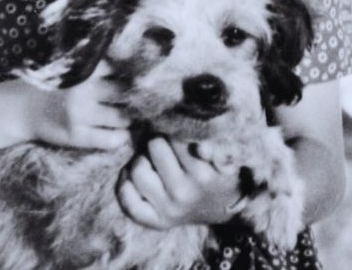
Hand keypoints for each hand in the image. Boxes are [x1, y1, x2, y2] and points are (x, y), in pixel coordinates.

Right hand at [25, 62, 130, 149]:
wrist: (24, 108)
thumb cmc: (54, 85)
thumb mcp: (73, 66)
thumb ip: (97, 63)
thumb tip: (134, 63)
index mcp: (83, 68)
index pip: (122, 68)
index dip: (133, 75)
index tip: (138, 80)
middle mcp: (82, 89)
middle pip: (125, 92)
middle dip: (134, 97)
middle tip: (136, 101)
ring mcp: (79, 114)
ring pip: (122, 117)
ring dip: (127, 118)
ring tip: (125, 116)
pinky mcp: (76, 135)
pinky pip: (110, 140)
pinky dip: (120, 137)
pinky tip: (120, 134)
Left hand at [116, 137, 242, 229]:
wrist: (221, 207)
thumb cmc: (219, 173)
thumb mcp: (225, 158)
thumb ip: (216, 149)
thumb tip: (200, 148)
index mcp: (202, 174)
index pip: (175, 135)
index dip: (174, 128)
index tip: (178, 134)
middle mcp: (183, 192)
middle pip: (154, 146)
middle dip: (158, 141)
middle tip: (165, 146)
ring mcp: (168, 209)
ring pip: (137, 170)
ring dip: (141, 160)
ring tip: (151, 161)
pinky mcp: (156, 221)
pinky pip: (127, 200)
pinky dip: (125, 185)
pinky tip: (134, 177)